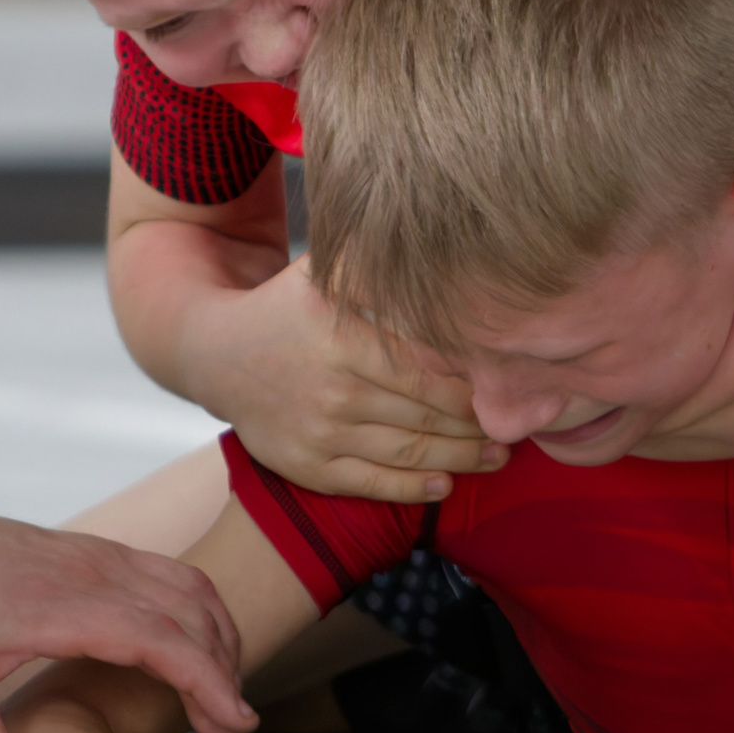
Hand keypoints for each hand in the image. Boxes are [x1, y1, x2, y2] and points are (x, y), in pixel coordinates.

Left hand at [0, 514, 259, 732]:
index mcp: (66, 606)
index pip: (165, 641)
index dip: (209, 684)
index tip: (237, 728)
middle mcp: (98, 573)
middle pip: (195, 623)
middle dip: (226, 689)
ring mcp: (104, 557)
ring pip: (195, 593)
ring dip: (223, 649)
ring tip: (226, 713)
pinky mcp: (101, 555)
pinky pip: (175, 578)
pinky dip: (203, 619)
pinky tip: (199, 656)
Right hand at [190, 260, 501, 502]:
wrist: (217, 356)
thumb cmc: (286, 309)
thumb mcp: (320, 272)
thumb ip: (371, 262)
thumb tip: (433, 243)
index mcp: (343, 340)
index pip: (426, 371)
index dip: (473, 386)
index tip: (506, 386)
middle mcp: (333, 390)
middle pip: (427, 415)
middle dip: (478, 425)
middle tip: (516, 425)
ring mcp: (320, 434)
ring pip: (409, 452)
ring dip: (462, 459)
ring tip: (497, 456)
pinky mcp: (307, 467)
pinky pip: (372, 484)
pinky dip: (415, 489)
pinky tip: (446, 483)